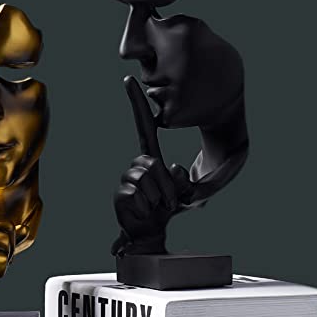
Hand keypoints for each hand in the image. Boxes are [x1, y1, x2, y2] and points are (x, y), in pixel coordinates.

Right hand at [112, 76, 191, 254]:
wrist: (148, 236)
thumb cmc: (168, 212)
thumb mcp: (191, 194)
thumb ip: (196, 182)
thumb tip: (174, 168)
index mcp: (152, 158)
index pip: (144, 127)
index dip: (137, 104)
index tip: (128, 80)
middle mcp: (137, 165)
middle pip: (155, 164)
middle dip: (171, 188)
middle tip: (171, 203)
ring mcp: (127, 180)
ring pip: (149, 179)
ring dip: (164, 199)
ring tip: (161, 209)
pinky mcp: (120, 195)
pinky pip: (139, 196)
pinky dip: (150, 209)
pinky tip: (146, 214)